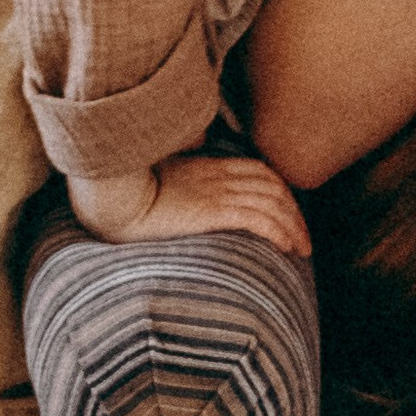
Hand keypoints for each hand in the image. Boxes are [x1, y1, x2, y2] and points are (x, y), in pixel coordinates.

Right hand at [79, 154, 310, 255]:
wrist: (112, 197)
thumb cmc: (129, 194)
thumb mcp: (162, 181)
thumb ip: (184, 184)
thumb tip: (191, 199)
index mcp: (208, 167)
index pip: (259, 173)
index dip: (281, 193)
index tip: (289, 216)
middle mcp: (218, 177)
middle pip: (273, 187)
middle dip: (295, 212)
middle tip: (303, 240)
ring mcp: (216, 192)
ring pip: (271, 203)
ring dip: (293, 226)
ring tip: (301, 248)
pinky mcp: (212, 211)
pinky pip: (257, 218)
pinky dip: (278, 230)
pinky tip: (285, 246)